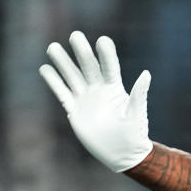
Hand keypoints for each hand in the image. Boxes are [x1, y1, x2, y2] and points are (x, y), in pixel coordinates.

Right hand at [39, 31, 151, 172]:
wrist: (122, 154)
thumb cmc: (134, 135)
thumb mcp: (137, 115)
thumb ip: (139, 95)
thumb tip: (146, 74)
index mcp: (115, 89)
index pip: (109, 67)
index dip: (106, 54)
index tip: (102, 40)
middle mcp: (99, 90)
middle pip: (88, 67)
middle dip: (81, 52)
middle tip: (75, 35)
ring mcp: (86, 99)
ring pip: (72, 77)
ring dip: (63, 63)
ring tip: (52, 47)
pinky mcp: (75, 111)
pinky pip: (62, 94)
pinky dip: (54, 82)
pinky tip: (44, 68)